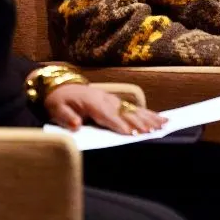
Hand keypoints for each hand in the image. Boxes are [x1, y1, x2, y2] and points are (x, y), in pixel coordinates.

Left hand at [44, 85, 167, 134]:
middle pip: (125, 112)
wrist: (60, 86)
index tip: (131, 133)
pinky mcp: (116, 101)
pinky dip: (148, 113)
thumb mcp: (57, 109)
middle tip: (153, 131)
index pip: (107, 115)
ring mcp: (113, 99)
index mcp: (92, 102)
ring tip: (163, 124)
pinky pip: (134, 108)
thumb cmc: (59, 101)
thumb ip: (66, 117)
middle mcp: (106, 99)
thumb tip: (76, 124)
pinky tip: (159, 118)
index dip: (119, 124)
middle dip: (139, 122)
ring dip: (148, 117)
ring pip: (133, 109)